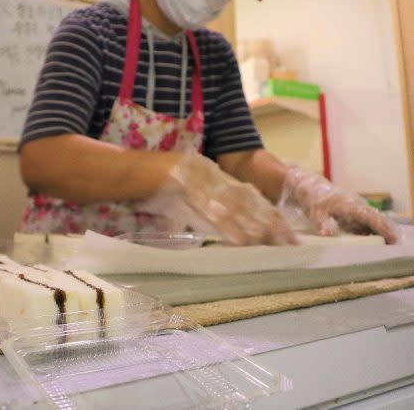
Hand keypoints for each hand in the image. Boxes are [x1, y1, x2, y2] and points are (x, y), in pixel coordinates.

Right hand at [139, 152, 297, 245]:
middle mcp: (209, 172)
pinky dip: (227, 227)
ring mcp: (197, 177)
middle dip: (271, 221)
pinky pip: (210, 211)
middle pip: (247, 199)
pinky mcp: (184, 185)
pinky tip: (241, 241)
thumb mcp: (178, 199)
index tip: (285, 232)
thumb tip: (215, 234)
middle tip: (289, 243)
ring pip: (233, 206)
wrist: (123, 169)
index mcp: (211, 173)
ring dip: (254, 226)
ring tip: (271, 244)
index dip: (268, 212)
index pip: (247, 193)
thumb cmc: (146, 185)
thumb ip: (197, 212)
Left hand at [280, 168, 396, 243]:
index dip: (383, 228)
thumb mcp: (315, 211)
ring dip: (383, 234)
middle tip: (398, 249)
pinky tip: (378, 246)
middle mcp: (359, 207)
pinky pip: (368, 225)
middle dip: (389, 232)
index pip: (371, 217)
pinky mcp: (356, 215)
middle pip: (378, 220)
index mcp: (352, 205)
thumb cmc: (314, 199)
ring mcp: (359, 210)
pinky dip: (375, 233)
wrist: (311, 187)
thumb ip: (322, 222)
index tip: (393, 239)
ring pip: (375, 222)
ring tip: (392, 250)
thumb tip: (329, 234)